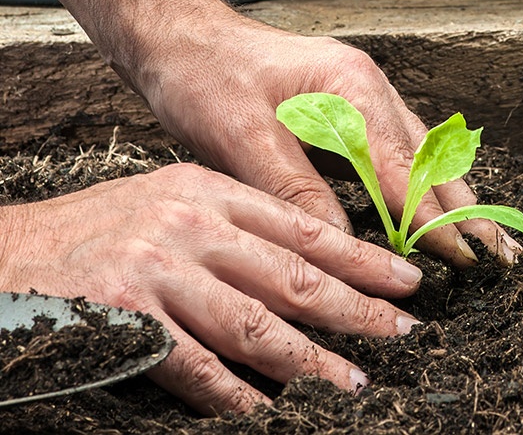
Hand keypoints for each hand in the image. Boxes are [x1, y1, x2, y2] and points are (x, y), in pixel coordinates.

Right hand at [0, 164, 422, 414]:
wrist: (8, 253)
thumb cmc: (97, 230)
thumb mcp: (168, 202)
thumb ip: (230, 225)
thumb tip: (301, 263)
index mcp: (209, 190)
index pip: (303, 227)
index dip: (360, 258)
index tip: (404, 280)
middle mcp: (191, 224)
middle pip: (292, 274)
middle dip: (355, 307)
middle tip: (401, 330)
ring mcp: (158, 269)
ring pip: (254, 323)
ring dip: (310, 360)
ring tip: (353, 381)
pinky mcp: (125, 316)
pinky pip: (193, 365)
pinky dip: (231, 393)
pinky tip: (262, 410)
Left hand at [129, 9, 522, 267]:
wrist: (179, 34)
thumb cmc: (205, 75)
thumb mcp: (242, 137)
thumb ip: (296, 190)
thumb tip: (341, 245)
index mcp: (351, 87)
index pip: (404, 167)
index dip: (434, 217)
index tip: (464, 256)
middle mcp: (367, 86)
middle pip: (428, 155)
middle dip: (463, 206)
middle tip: (498, 252)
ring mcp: (359, 91)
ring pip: (418, 150)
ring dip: (448, 194)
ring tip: (480, 235)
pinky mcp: (346, 103)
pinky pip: (395, 145)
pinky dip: (417, 180)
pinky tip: (428, 203)